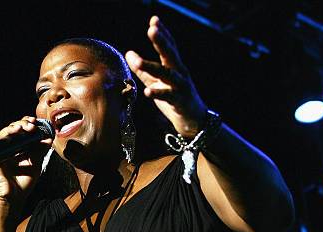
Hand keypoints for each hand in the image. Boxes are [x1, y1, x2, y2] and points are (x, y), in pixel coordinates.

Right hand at [0, 116, 52, 206]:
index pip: (22, 132)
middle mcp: (9, 149)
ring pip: (2, 136)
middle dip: (21, 124)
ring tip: (19, 128)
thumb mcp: (35, 166)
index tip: (35, 123)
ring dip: (10, 130)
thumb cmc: (23, 184)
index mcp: (19, 149)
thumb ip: (40, 152)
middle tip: (30, 126)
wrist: (13, 199)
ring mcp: (0, 153)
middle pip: (12, 131)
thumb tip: (49, 139)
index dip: (27, 125)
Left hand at [125, 15, 206, 137]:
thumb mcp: (158, 83)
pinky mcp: (179, 101)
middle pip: (170, 54)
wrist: (194, 120)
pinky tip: (147, 92)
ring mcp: (181, 87)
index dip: (163, 33)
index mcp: (175, 67)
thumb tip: (128, 54)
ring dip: (151, 67)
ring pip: (166, 74)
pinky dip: (157, 93)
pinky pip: (167, 96)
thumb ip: (144, 70)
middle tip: (152, 29)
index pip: (169, 46)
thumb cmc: (175, 100)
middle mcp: (180, 73)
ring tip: (137, 62)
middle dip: (161, 41)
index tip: (154, 20)